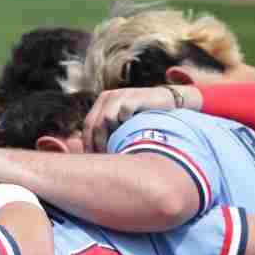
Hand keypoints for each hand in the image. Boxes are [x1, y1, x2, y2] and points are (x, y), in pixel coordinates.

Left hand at [83, 86, 200, 152]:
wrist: (167, 101)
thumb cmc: (143, 116)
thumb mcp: (122, 123)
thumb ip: (109, 132)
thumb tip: (93, 154)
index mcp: (102, 102)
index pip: (88, 124)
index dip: (88, 143)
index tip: (92, 159)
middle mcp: (108, 97)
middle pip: (94, 123)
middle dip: (98, 143)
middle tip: (104, 157)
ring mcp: (120, 95)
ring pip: (106, 119)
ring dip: (112, 134)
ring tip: (120, 144)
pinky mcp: (133, 97)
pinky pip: (123, 113)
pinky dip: (126, 123)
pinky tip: (132, 130)